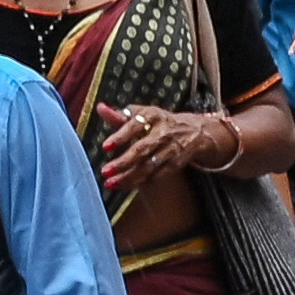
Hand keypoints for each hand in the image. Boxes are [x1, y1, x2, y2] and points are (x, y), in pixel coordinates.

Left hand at [94, 101, 232, 190]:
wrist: (195, 131)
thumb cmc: (160, 122)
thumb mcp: (143, 114)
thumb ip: (119, 115)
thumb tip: (100, 108)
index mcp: (152, 116)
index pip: (134, 126)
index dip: (120, 136)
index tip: (105, 147)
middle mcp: (163, 133)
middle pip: (142, 149)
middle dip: (123, 162)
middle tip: (105, 171)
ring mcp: (171, 150)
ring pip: (149, 166)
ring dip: (130, 177)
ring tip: (111, 183)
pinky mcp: (176, 164)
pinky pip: (158, 176)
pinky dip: (142, 182)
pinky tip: (127, 186)